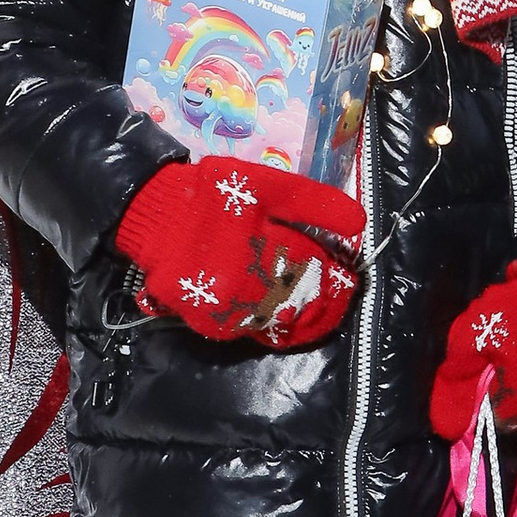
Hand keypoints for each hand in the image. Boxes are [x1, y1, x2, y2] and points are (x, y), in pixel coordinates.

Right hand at [116, 159, 364, 347]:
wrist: (156, 215)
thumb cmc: (217, 195)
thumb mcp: (270, 187)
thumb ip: (316, 206)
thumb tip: (360, 226)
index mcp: (271, 253)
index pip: (322, 277)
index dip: (341, 282)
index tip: (350, 278)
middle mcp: (253, 289)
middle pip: (305, 308)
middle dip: (324, 304)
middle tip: (336, 296)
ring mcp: (231, 311)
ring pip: (281, 324)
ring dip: (299, 317)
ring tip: (310, 307)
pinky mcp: (212, 324)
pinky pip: (251, 330)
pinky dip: (268, 323)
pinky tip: (274, 311)